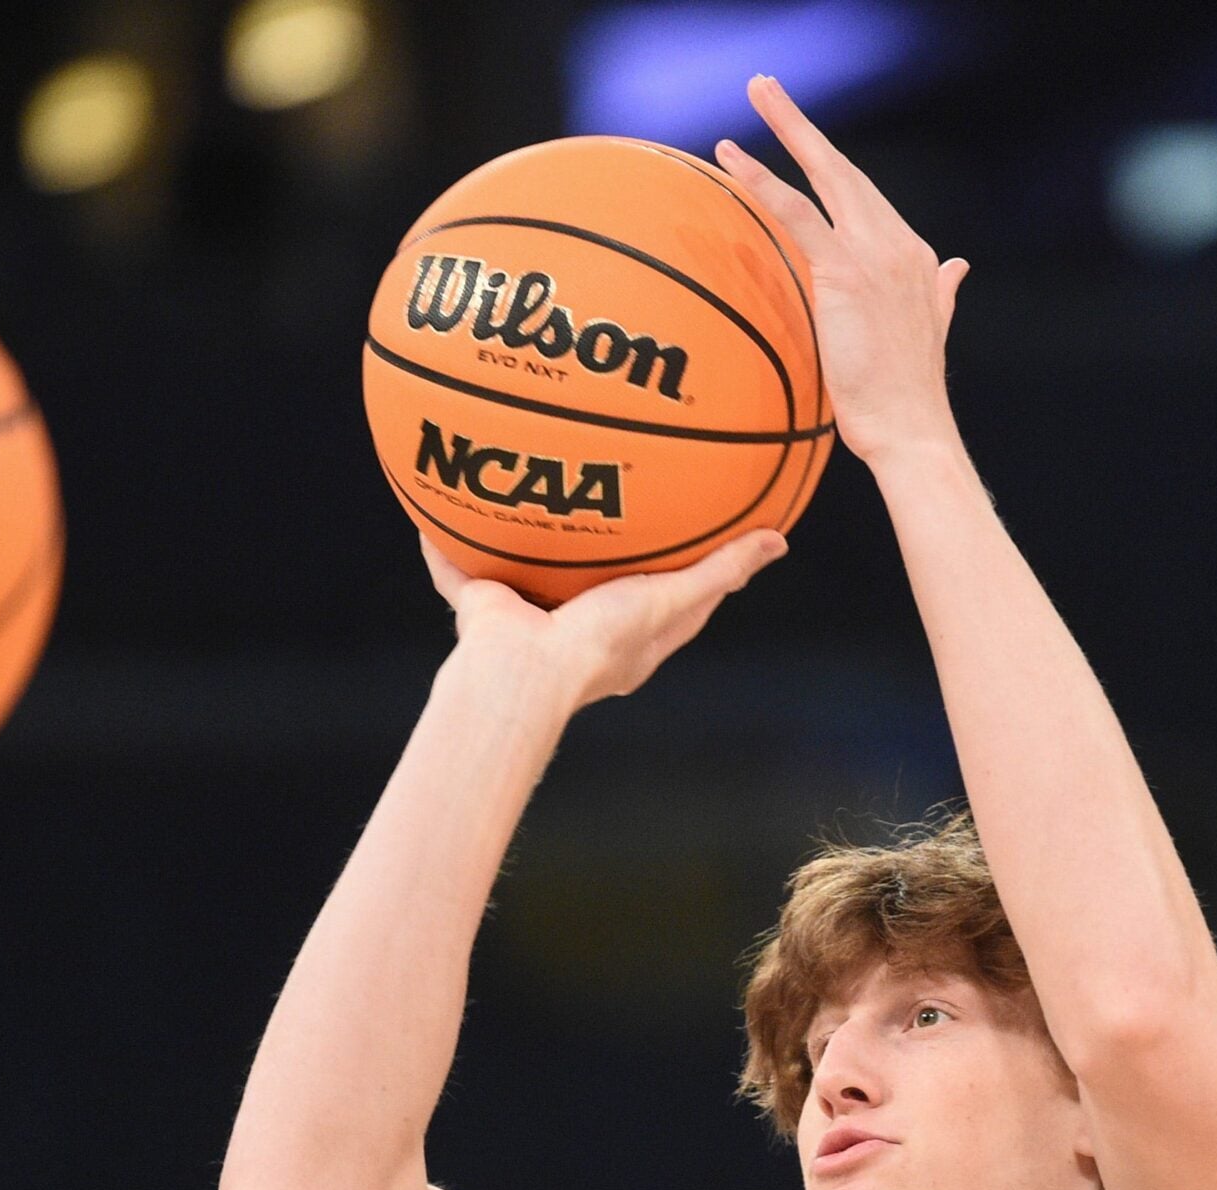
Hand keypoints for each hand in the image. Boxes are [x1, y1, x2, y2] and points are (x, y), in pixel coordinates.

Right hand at [421, 530, 786, 711]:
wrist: (522, 673)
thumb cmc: (600, 644)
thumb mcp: (671, 600)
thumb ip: (721, 570)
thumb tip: (779, 540)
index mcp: (626, 640)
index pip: (667, 602)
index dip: (685, 571)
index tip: (700, 536)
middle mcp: (577, 630)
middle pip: (597, 585)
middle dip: (603, 551)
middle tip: (613, 500)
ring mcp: (528, 621)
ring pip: (525, 575)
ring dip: (522, 544)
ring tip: (523, 489)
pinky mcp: (483, 610)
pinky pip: (459, 572)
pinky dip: (446, 549)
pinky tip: (437, 508)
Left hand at [714, 76, 968, 465]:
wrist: (912, 429)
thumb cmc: (907, 396)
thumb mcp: (931, 330)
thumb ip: (942, 292)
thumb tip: (959, 268)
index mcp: (915, 257)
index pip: (864, 199)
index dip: (830, 168)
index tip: (802, 142)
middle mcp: (898, 244)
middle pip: (844, 170)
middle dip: (803, 126)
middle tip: (766, 87)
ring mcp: (876, 253)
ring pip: (826, 174)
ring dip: (788, 126)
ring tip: (757, 91)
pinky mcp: (847, 271)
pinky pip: (798, 214)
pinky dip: (765, 182)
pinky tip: (735, 157)